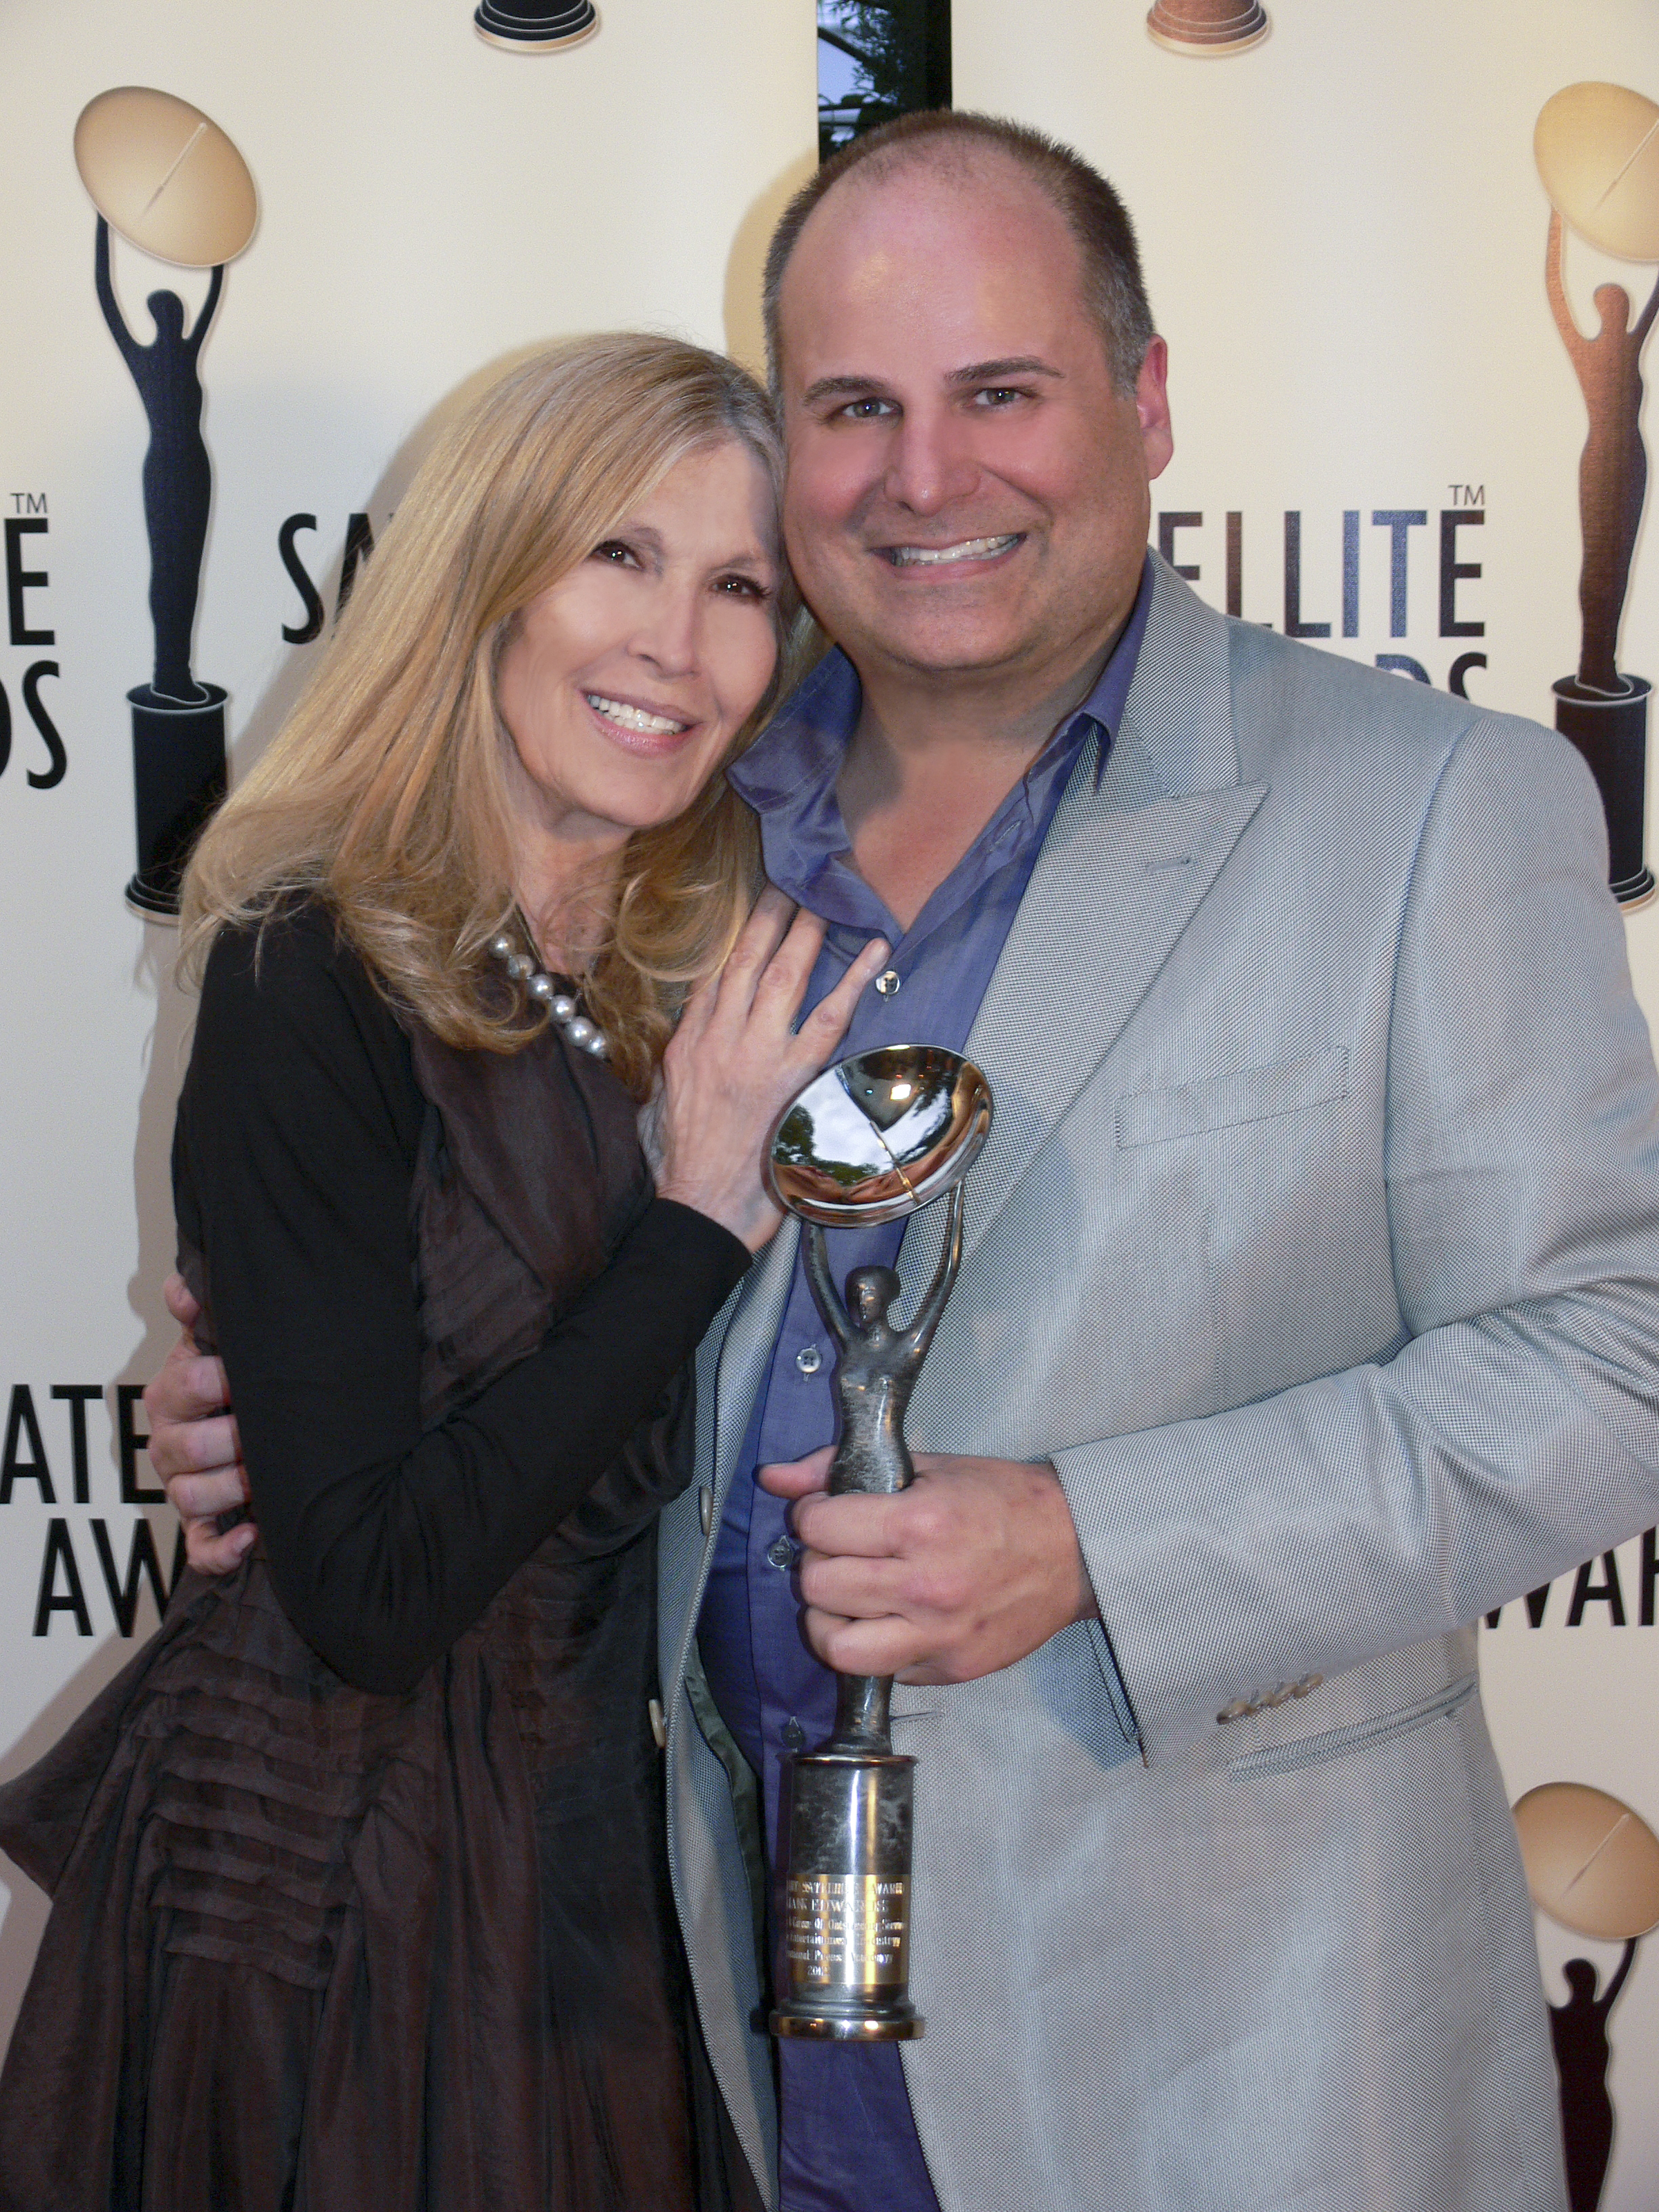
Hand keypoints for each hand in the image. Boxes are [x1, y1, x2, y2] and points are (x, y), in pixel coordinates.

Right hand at [143, 1273, 255, 1575]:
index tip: (246, 1375)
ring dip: (231, 1487)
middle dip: (231, 1438)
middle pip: (185, 1447)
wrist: (261, 1419)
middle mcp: (170, 1443)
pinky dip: (223, 1548)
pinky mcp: (203, 1526)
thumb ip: (203, 1311)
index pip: (184, 1386)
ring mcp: (184, 1486)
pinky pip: (201, 1549)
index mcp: (172, 1394)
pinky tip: (252, 1534)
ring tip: (266, 1475)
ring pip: (190, 1496)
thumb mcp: (222, 1340)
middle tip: (265, 1429)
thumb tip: (181, 1286)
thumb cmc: (242, 1377)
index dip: (216, 1381)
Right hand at [653, 887, 888, 1251]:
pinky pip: (828, 1019)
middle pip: (747, 961)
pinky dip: (853, 982)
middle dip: (770, 916)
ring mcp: (757, 1055)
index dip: (738, 937)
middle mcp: (720, 1039)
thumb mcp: (667, 1102)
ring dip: (807, 933)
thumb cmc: (686, 1165)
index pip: (714, 976)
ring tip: (826, 900)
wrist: (699, 1207)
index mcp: (689, 1044)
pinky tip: (873, 952)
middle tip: (792, 881)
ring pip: (785, 976)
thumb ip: (689, 1059)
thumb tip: (706, 1031)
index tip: (755, 905)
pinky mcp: (791, 1077)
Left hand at [759, 1449, 1098, 1683]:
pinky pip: (881, 1672)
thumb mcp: (928, 1466)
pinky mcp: (949, 1671)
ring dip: (831, 1619)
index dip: (812, 1515)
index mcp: (919, 1524)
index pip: (818, 1528)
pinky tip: (892, 1620)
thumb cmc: (1004, 1502)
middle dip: (818, 1564)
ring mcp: (938, 1636)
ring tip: (851, 1598)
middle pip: (818, 1587)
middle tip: (841, 1552)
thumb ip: (843, 1469)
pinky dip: (874, 1647)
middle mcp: (925, 1586)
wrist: (1076, 1551)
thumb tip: (774, 1478)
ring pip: (837, 1648)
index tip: (828, 1513)